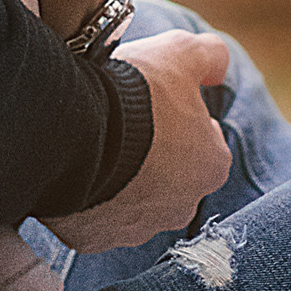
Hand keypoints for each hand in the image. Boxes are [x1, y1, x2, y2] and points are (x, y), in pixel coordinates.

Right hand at [45, 28, 232, 251]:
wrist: (71, 130)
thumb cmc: (135, 93)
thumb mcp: (181, 52)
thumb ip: (210, 55)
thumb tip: (219, 69)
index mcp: (212, 166)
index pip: (204, 139)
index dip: (179, 116)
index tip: (153, 103)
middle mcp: (182, 207)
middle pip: (170, 176)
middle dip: (151, 154)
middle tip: (122, 124)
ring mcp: (136, 229)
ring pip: (132, 201)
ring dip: (120, 179)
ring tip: (95, 145)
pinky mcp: (96, 238)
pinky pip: (93, 218)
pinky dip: (86, 197)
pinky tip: (74, 170)